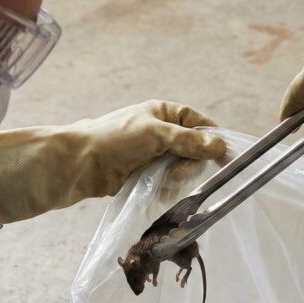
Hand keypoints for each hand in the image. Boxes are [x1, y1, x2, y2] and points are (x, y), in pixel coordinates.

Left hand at [0, 100, 225, 224]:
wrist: (80, 164)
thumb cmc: (115, 139)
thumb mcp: (156, 134)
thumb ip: (190, 141)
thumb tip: (220, 146)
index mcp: (165, 113)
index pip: (200, 124)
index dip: (212, 139)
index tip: (223, 156)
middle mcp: (163, 133)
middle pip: (196, 151)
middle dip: (189, 164)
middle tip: (177, 171)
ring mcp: (155, 156)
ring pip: (184, 170)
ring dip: (177, 178)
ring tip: (160, 180)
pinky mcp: (147, 177)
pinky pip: (169, 184)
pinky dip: (166, 188)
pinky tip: (155, 189)